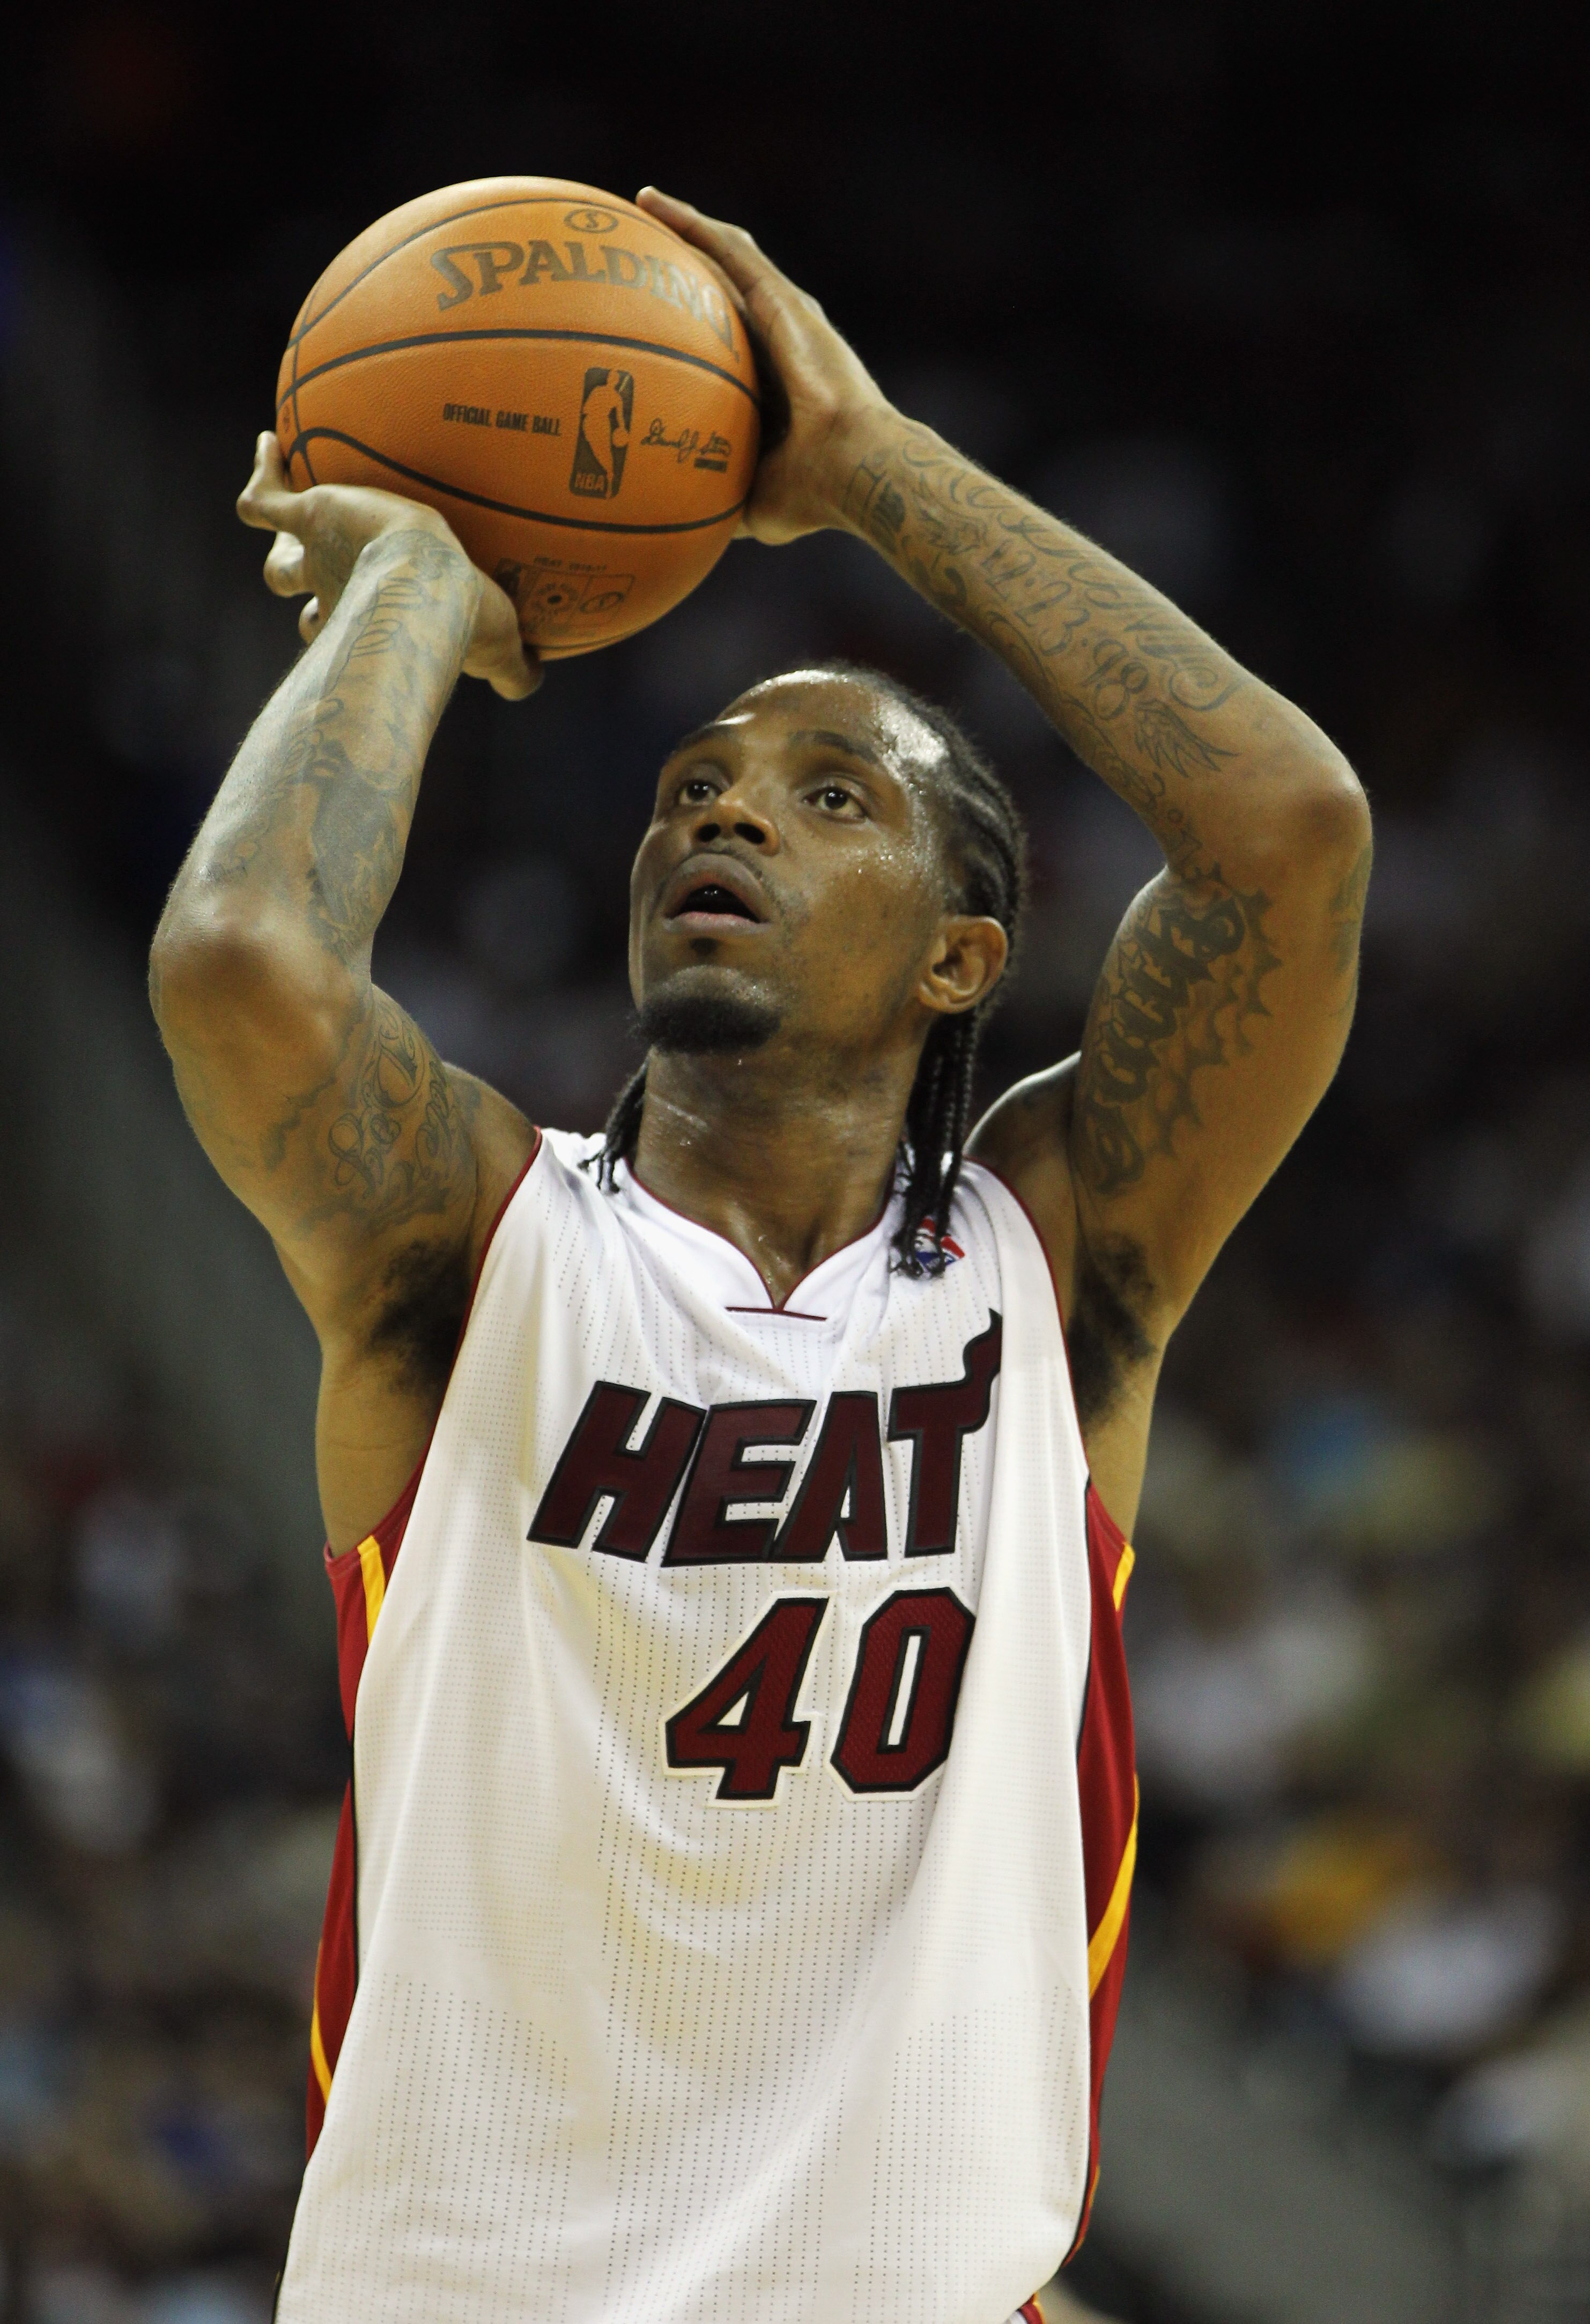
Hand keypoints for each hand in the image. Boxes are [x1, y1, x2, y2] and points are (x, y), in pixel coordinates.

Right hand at [237, 435, 538, 698]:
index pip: (335, 632)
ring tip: (281, 503)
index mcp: (366, 625)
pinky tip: (269, 443)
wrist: (426, 577)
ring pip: (280, 563)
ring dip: (279, 541)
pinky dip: (263, 474)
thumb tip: (534, 683)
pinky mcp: (312, 516)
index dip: (333, 628)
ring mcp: (317, 557)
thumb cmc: (464, 620)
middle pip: (298, 596)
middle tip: (308, 565)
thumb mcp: (499, 648)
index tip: (349, 623)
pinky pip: (265, 499)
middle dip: (299, 585)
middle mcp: (332, 597)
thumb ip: (516, 673)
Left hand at [635, 189, 893, 545]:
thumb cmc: (813, 495)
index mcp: (777, 383)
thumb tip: (687, 520)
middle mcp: (781, 340)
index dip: (699, 326)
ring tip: (643, 210)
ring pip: (727, 256)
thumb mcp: (754, 501)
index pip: (732, 342)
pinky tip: (653, 205)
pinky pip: (729, 249)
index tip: (660, 323)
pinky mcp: (782, 298)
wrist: (853, 468)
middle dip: (689, 269)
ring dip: (687, 231)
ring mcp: (784, 313)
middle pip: (726, 289)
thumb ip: (722, 497)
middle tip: (641, 256)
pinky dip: (692, 225)